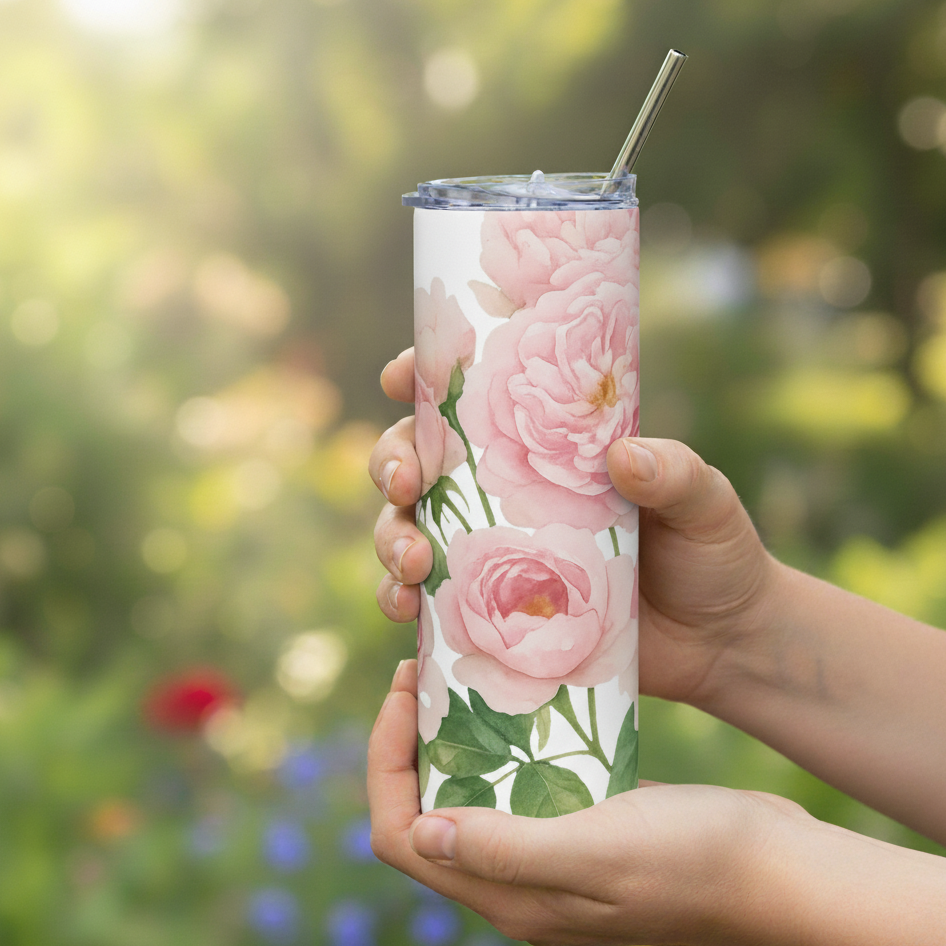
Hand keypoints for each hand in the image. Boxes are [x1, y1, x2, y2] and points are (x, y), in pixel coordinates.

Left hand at [368, 662, 826, 945]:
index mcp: (508, 894)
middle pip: (426, 809)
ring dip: (452, 737)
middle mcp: (517, 879)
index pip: (400, 835)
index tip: (402, 690)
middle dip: (409, 740)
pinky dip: (502, 742)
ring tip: (462, 672)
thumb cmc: (695, 860)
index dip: (384, 763)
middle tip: (425, 668)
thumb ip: (507, 851)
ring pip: (469, 792)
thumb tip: (419, 833)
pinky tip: (518, 696)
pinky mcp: (581, 824)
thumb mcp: (599, 850)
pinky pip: (517, 782)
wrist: (776, 867)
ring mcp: (549, 853)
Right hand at [369, 348, 781, 711]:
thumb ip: (675, 473)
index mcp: (549, 451)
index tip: (401, 377)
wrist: (721, 644)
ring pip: (410, 530)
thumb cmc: (714, 553)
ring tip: (412, 562)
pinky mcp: (495, 615)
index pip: (475, 402)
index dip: (425, 380)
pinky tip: (407, 610)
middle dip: (391, 463)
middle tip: (406, 482)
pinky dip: (403, 602)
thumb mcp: (706, 501)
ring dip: (390, 538)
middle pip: (419, 462)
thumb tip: (622, 457)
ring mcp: (497, 555)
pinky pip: (430, 605)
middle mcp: (509, 496)